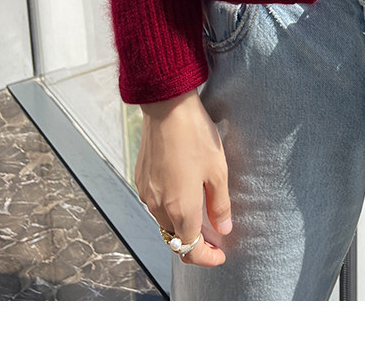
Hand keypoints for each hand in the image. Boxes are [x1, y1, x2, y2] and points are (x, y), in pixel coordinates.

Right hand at [135, 88, 231, 265]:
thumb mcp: (218, 171)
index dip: (207, 258)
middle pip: (175, 239)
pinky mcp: (140, 178)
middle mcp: (158, 206)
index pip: (190, 251)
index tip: (220, 254)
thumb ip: (220, 205)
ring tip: (201, 213)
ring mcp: (146, 193)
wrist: (166, 107)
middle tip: (214, 236)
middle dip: (194, 244)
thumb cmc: (195, 136)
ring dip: (181, 225)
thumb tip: (223, 230)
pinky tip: (183, 192)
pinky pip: (155, 204)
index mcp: (180, 209)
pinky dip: (169, 208)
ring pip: (163, 222)